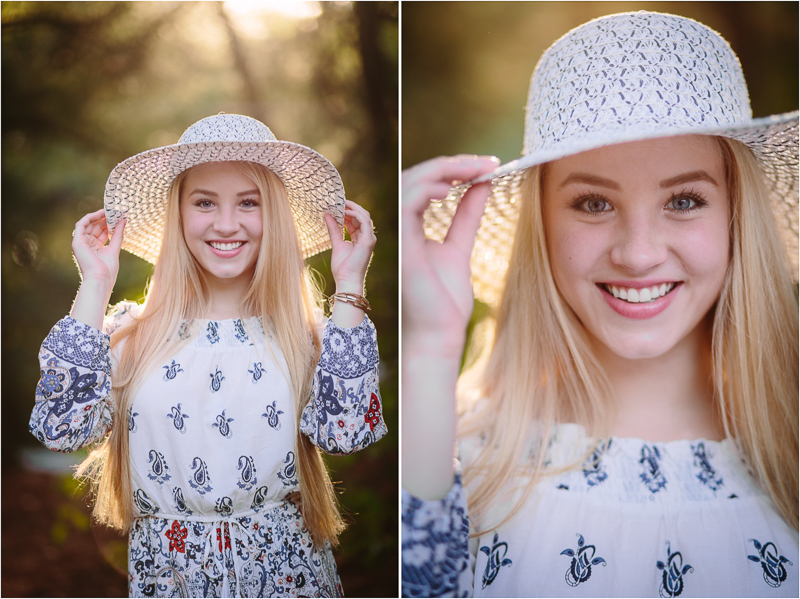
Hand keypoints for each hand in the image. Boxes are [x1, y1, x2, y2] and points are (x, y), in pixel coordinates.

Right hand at [71, 209, 125, 292]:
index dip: (109, 223)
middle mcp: (87, 245)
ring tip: (109, 211)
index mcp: (96, 248)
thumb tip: (124, 220)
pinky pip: (80, 225)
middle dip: (104, 218)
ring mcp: (81, 243)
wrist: (100, 279)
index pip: (102, 232)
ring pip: (88, 224)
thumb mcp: (115, 248)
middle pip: (95, 227)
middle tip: (115, 211)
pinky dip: (89, 218)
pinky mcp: (77, 242)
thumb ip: (118, 234)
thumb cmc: (107, 269)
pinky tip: (100, 214)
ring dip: (98, 216)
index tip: (118, 216)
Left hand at [325, 200, 376, 293]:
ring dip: (353, 208)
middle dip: (350, 207)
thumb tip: (327, 215)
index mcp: (360, 239)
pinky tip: (345, 212)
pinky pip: (364, 222)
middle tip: (337, 201)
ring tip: (340, 203)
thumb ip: (333, 229)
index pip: (355, 221)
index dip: (346, 212)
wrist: (346, 280)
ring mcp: (369, 239)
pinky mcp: (368, 240)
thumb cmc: (343, 267)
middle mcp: (367, 237)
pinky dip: (355, 214)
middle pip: (362, 216)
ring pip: (364, 216)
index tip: (335, 206)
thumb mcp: (336, 244)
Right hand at [401, 155, 498, 356]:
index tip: (490, 165)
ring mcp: (397, 235)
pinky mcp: (401, 245)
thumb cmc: (445, 301)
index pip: (426, 184)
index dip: (456, 169)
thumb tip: (482, 184)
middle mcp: (399, 228)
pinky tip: (452, 188)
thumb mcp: (460, 247)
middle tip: (489, 162)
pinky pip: (407, 204)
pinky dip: (427, 189)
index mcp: (410, 227)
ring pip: (411, 183)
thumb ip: (466, 216)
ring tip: (477, 169)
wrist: (439, 335)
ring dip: (445, 170)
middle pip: (418, 177)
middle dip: (454, 164)